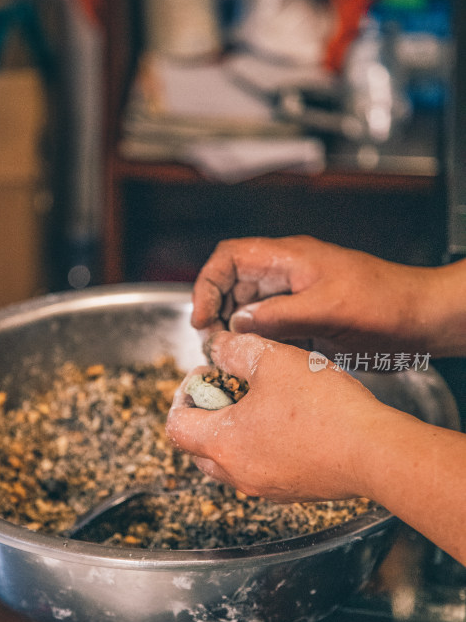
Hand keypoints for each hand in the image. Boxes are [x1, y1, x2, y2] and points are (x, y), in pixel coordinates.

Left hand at [166, 331, 382, 501]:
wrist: (373, 451)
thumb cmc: (321, 406)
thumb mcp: (272, 360)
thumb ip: (235, 350)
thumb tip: (217, 347)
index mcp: (221, 443)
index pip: (177, 424)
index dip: (184, 395)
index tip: (206, 376)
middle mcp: (237, 473)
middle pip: (198, 448)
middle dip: (206, 415)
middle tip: (230, 388)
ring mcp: (265, 487)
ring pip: (229, 462)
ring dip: (232, 433)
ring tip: (259, 403)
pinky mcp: (292, 491)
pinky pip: (260, 471)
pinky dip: (260, 448)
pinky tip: (287, 423)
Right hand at [192, 236, 440, 355]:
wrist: (421, 319)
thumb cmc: (385, 304)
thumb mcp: (328, 309)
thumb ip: (279, 316)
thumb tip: (237, 323)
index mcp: (289, 258)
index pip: (230, 258)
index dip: (207, 284)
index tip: (200, 317)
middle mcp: (288, 275)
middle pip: (235, 286)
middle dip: (218, 313)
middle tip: (214, 345)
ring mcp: (298, 298)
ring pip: (251, 311)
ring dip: (238, 332)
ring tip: (233, 358)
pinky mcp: (308, 320)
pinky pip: (272, 330)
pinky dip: (261, 345)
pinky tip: (260, 363)